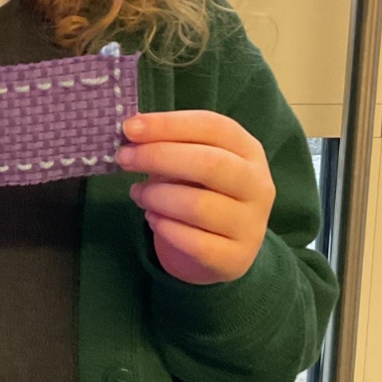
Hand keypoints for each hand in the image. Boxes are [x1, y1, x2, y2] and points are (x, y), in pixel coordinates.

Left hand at [115, 110, 274, 284]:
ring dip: (157, 196)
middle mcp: (258, 185)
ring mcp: (250, 224)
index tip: (129, 127)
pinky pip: (195, 242)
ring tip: (138, 193)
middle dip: (158, 157)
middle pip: (209, 163)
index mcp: (248, 150)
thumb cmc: (202, 192)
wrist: (223, 249)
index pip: (212, 127)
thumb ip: (169, 144)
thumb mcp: (192, 162)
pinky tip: (153, 219)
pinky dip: (166, 228)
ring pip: (198, 205)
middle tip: (123, 158)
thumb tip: (132, 130)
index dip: (169, 124)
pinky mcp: (235, 257)